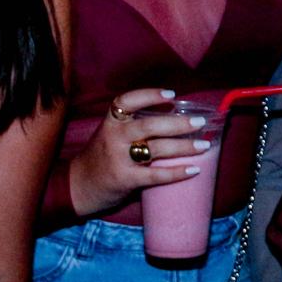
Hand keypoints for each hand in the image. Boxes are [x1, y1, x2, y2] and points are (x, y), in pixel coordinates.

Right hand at [66, 87, 211, 217]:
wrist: (76, 186)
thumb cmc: (101, 157)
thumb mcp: (110, 135)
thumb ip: (132, 126)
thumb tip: (173, 116)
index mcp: (110, 122)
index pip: (127, 101)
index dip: (149, 95)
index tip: (172, 95)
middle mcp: (113, 137)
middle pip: (149, 126)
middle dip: (178, 123)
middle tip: (200, 123)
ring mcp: (118, 158)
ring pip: (156, 149)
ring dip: (184, 146)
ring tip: (204, 145)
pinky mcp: (124, 179)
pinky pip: (155, 175)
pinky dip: (176, 172)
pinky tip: (193, 170)